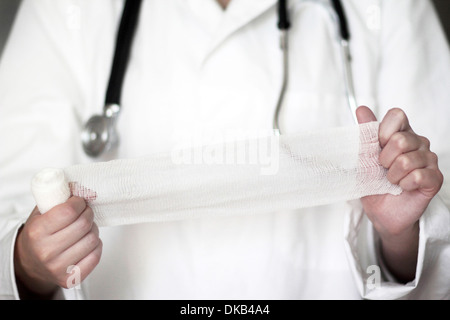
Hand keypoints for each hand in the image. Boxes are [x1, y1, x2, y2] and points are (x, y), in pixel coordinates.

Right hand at [14, 197, 101, 296]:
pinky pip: (95, 256)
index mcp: (37, 231)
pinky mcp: (70, 279)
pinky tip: (87, 242)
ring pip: (93, 239)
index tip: (79, 201)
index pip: (69, 211)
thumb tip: (82, 186)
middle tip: (85, 212)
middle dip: (88, 213)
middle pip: (84, 224)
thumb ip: (58, 198)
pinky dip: (96, 246)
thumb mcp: (41, 212)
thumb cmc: (40, 234)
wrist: (31, 263)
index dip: (79, 202)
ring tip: (85, 228)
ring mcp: (58, 267)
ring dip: (93, 230)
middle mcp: (46, 251)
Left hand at [356, 106, 442, 281]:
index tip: (377, 146)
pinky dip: (404, 184)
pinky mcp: (434, 178)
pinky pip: (419, 175)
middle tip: (383, 169)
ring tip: (392, 180)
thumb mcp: (363, 156)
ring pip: (408, 160)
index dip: (383, 131)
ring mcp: (429, 160)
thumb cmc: (373, 183)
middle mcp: (418, 143)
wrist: (380, 211)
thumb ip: (365, 133)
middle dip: (384, 159)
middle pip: (401, 140)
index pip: (397, 115)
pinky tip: (403, 187)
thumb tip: (361, 109)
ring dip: (392, 175)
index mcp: (401, 133)